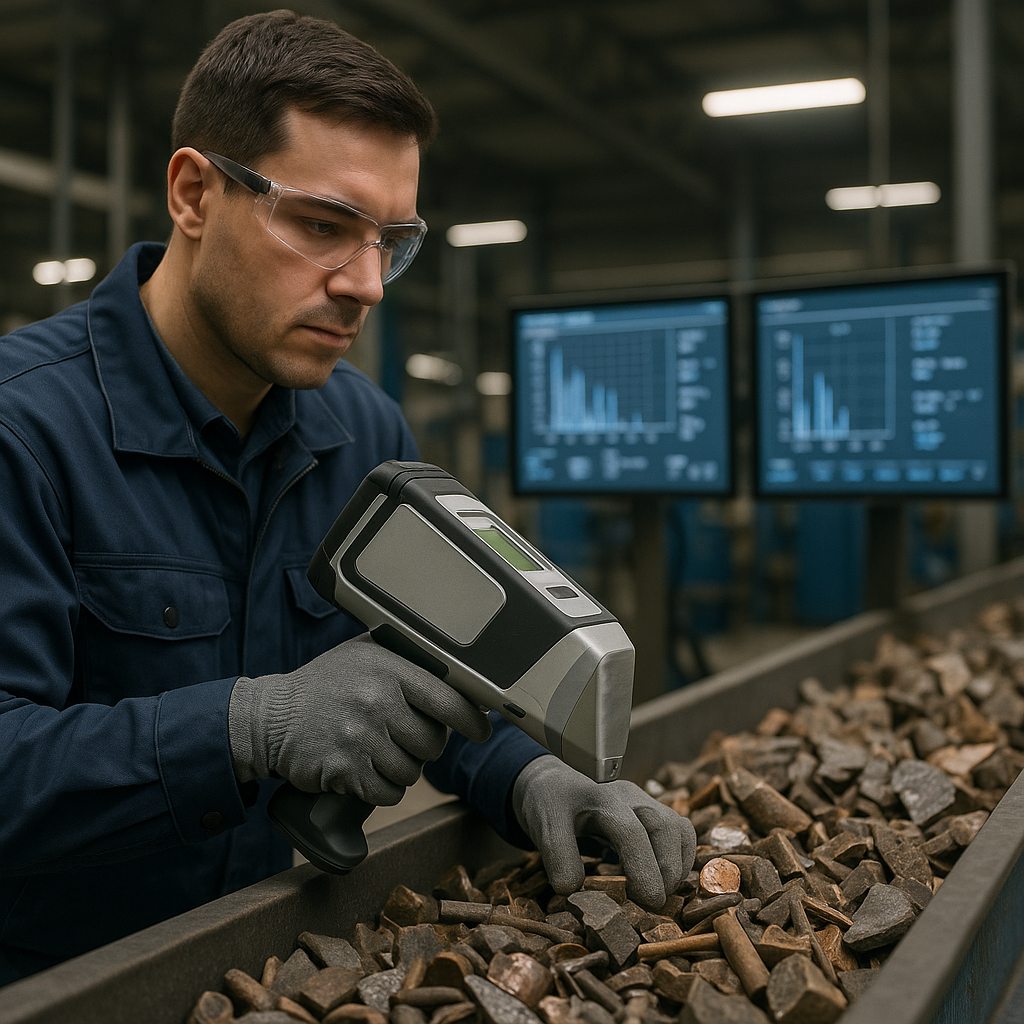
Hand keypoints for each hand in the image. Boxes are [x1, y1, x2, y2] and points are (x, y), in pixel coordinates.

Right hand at [228, 633, 490, 804]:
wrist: (270, 718)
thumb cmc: (326, 683)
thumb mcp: (364, 653)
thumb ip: (407, 657)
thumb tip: (463, 672)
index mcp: (388, 669)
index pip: (448, 699)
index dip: (472, 719)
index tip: (481, 729)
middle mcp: (376, 701)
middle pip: (433, 743)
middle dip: (424, 746)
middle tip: (403, 737)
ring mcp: (359, 738)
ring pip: (412, 772)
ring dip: (401, 768)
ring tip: (377, 750)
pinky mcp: (344, 771)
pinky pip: (388, 793)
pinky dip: (382, 789)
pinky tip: (365, 770)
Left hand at [512, 755, 695, 908]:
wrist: (553, 782)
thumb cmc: (549, 804)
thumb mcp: (544, 827)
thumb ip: (557, 856)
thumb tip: (573, 890)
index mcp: (601, 798)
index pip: (630, 831)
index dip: (642, 867)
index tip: (647, 901)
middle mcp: (629, 796)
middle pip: (663, 826)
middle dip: (666, 868)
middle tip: (655, 903)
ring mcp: (643, 802)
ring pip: (678, 827)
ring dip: (677, 864)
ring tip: (662, 892)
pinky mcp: (652, 812)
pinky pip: (680, 830)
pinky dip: (682, 856)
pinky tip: (666, 878)